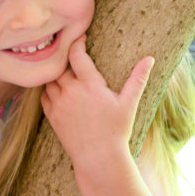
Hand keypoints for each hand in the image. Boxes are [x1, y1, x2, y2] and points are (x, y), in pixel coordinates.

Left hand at [41, 36, 153, 167]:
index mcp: (90, 85)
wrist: (99, 158)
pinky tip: (58, 90)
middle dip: (66, 60)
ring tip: (66, 74)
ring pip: (50, 80)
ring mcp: (59, 104)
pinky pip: (44, 96)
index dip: (76, 43)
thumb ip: (138, 79)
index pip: (76, 55)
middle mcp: (71, 92)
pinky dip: (49, 90)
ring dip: (56, 75)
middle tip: (73, 58)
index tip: (80, 37)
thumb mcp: (129, 104)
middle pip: (60, 66)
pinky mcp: (52, 116)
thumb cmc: (117, 130)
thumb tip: (150, 59)